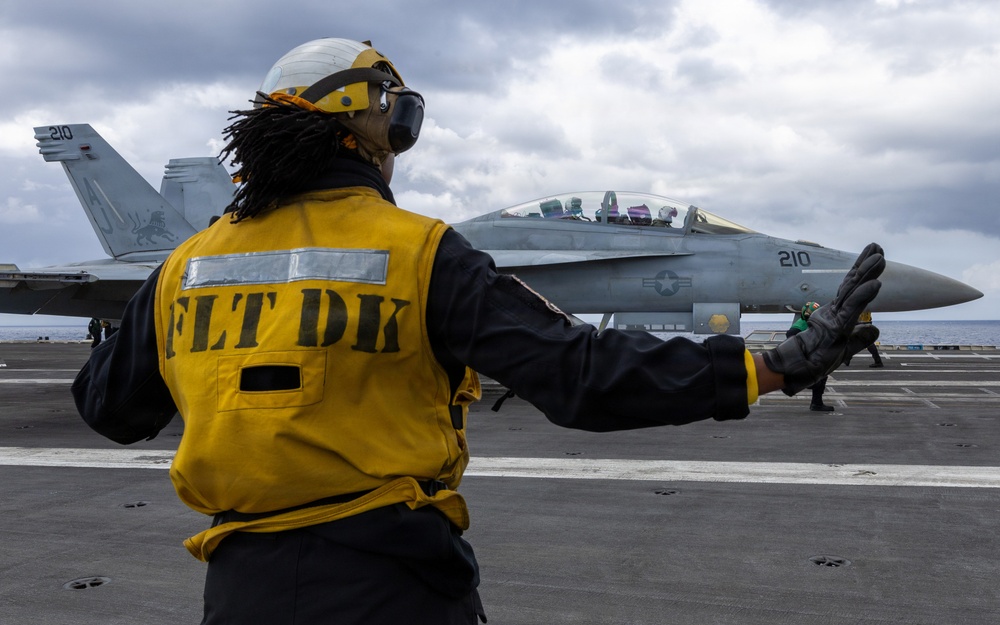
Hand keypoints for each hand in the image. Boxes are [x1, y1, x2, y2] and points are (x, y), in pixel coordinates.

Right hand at [762, 243, 884, 395]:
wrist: (793, 370)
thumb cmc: (813, 361)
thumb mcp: (843, 350)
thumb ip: (858, 339)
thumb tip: (876, 328)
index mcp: (837, 316)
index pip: (853, 292)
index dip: (864, 275)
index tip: (875, 258)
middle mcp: (835, 312)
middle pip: (853, 285)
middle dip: (866, 266)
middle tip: (877, 247)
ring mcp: (834, 317)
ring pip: (853, 292)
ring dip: (867, 273)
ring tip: (879, 256)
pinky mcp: (834, 326)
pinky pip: (851, 309)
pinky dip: (864, 295)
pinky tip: (876, 283)